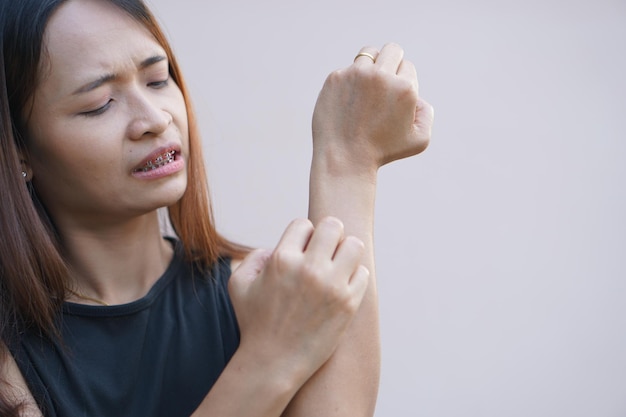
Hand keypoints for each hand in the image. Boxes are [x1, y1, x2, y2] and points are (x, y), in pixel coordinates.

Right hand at [228, 217, 369, 383]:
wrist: (273, 364)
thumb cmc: (254, 324)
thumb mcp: (239, 285)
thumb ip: (254, 257)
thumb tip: (277, 247)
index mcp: (282, 260)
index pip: (303, 225)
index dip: (302, 237)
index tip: (301, 253)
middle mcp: (309, 268)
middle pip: (333, 226)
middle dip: (328, 236)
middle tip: (324, 253)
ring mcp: (332, 286)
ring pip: (354, 245)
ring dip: (346, 253)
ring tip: (337, 266)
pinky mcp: (349, 303)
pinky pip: (363, 273)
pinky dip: (354, 277)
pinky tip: (342, 287)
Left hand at [312, 43, 433, 172]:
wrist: (344, 159)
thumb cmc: (383, 153)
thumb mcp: (419, 140)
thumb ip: (426, 113)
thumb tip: (416, 95)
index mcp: (404, 87)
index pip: (407, 67)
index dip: (403, 81)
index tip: (393, 98)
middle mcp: (381, 76)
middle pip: (392, 50)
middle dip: (391, 63)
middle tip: (384, 82)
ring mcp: (356, 74)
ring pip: (369, 53)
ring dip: (371, 67)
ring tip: (366, 89)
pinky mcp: (335, 78)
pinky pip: (347, 71)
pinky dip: (349, 83)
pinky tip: (348, 103)